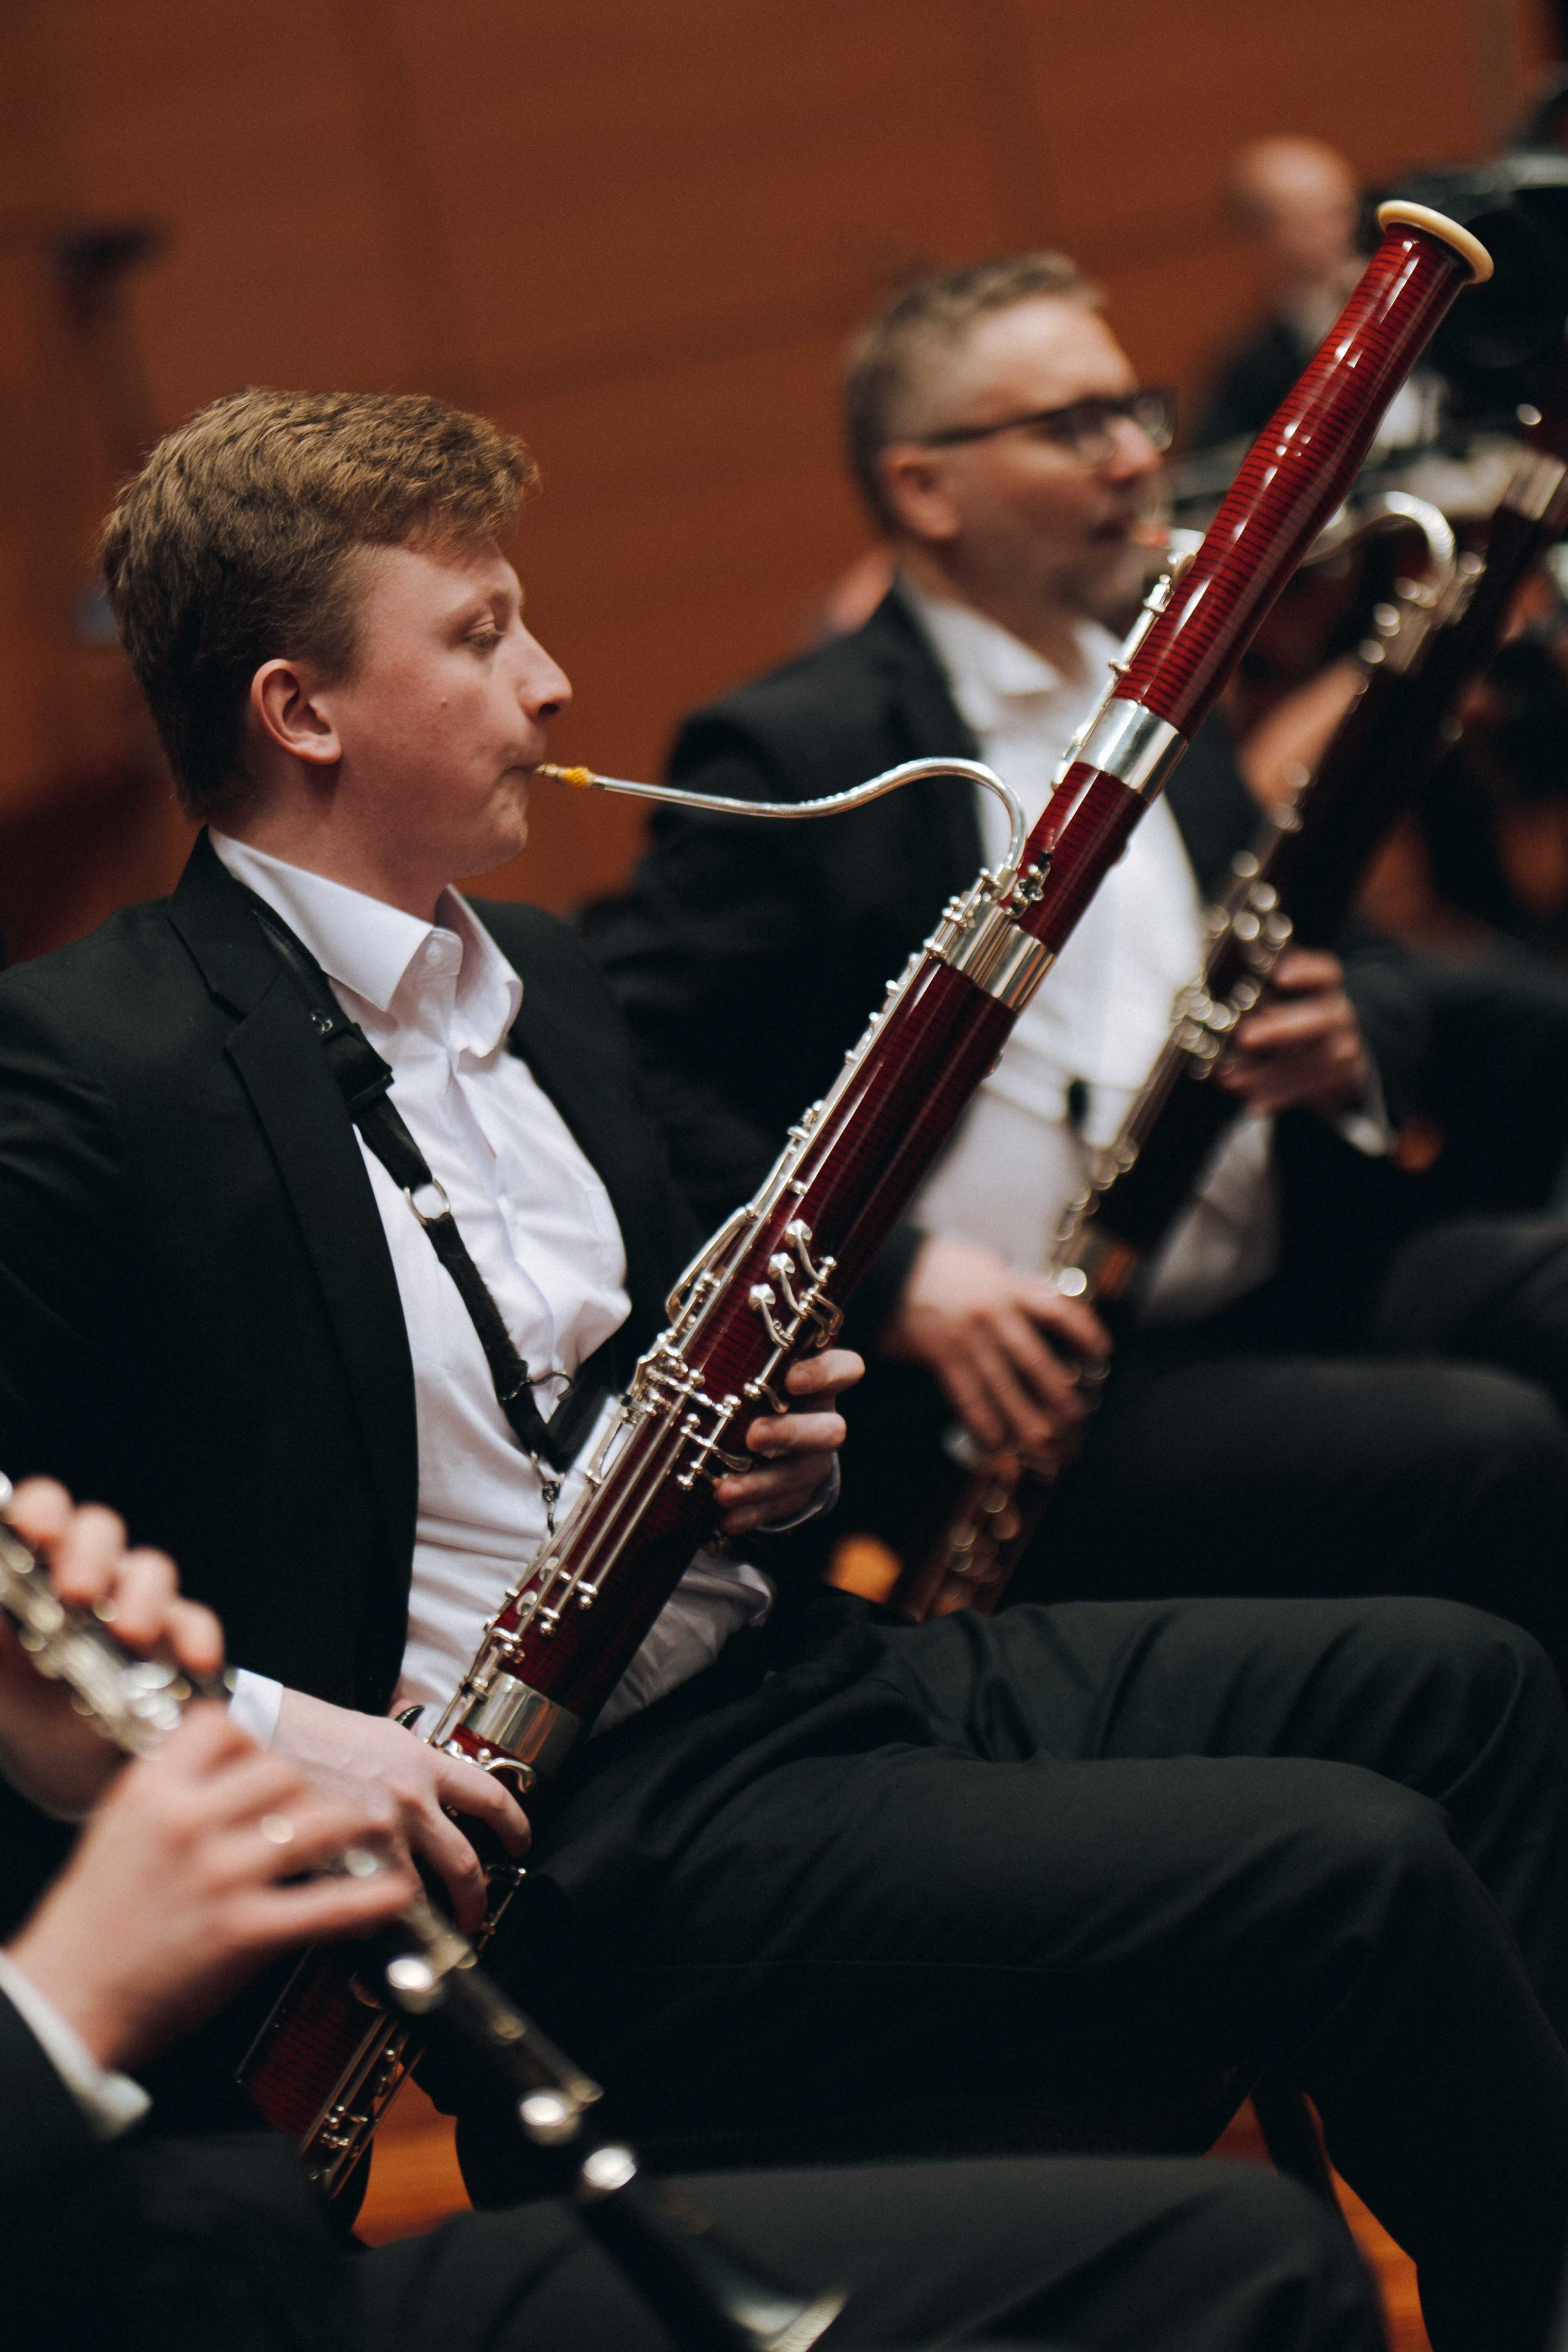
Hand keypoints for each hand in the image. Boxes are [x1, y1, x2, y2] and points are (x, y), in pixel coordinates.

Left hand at [0, 1479, 225, 1815]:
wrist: (80, 1775)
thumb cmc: (29, 1714)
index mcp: (38, 1575)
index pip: (43, 1514)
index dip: (40, 1511)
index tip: (31, 1529)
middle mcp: (93, 1578)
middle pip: (99, 1530)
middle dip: (88, 1553)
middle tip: (75, 1593)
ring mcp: (141, 1606)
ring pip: (150, 1569)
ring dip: (141, 1595)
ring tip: (129, 1634)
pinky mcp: (181, 1643)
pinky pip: (195, 1622)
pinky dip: (196, 1637)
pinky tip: (190, 1662)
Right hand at [5, 1705, 417, 2071]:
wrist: (66, 1997)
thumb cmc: (93, 1918)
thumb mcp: (121, 1827)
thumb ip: (174, 1790)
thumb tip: (229, 1765)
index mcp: (153, 1789)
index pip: (225, 1726)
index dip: (255, 1738)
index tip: (267, 1756)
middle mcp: (189, 1822)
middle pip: (284, 1770)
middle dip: (308, 1788)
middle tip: (315, 1806)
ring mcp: (221, 1876)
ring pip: (318, 1822)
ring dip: (350, 1829)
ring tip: (365, 1836)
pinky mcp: (246, 1932)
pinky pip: (329, 1904)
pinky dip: (374, 1898)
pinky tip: (395, 1892)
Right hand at [271, 1687, 528, 1932]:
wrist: (258, 1730)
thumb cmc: (308, 1731)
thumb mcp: (377, 1735)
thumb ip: (409, 1765)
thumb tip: (428, 1790)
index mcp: (421, 1763)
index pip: (489, 1796)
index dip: (515, 1825)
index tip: (519, 1842)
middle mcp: (409, 1798)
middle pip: (465, 1862)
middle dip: (475, 1899)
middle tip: (474, 1915)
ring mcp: (376, 1833)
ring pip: (419, 1895)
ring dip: (428, 1922)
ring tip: (426, 1936)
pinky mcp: (341, 1860)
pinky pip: (366, 1905)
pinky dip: (369, 1923)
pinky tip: (369, 1932)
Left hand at [715, 1348, 862, 1535]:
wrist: (759, 1433)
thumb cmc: (750, 1387)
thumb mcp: (747, 1365)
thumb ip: (734, 1352)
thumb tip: (685, 1329)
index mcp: (816, 1379)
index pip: (845, 1368)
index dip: (825, 1373)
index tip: (792, 1378)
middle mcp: (821, 1418)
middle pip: (831, 1430)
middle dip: (790, 1434)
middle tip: (753, 1436)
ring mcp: (812, 1459)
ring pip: (802, 1474)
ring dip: (762, 1483)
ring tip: (723, 1491)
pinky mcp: (797, 1493)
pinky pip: (780, 1508)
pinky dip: (752, 1513)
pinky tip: (727, 1519)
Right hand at [882, 1236, 1110, 1456]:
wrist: (890, 1271)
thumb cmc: (938, 1265)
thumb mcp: (983, 1262)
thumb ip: (1012, 1284)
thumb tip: (1040, 1302)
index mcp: (1007, 1286)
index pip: (1057, 1310)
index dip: (1084, 1331)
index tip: (1101, 1350)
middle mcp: (992, 1313)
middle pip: (1035, 1358)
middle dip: (1057, 1390)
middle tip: (1075, 1413)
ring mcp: (966, 1338)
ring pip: (1003, 1385)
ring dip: (1025, 1416)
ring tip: (1043, 1439)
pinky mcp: (941, 1356)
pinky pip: (967, 1396)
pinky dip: (982, 1421)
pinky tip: (995, 1441)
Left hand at [1219, 948, 1370, 1116]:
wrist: (1341, 1057)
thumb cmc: (1299, 1023)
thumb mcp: (1287, 1002)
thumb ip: (1261, 996)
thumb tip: (1210, 996)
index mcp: (1326, 989)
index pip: (1326, 973)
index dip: (1306, 971)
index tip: (1279, 975)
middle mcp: (1339, 1016)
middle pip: (1321, 1019)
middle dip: (1282, 1028)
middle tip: (1245, 1036)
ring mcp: (1344, 1049)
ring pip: (1314, 1062)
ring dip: (1270, 1074)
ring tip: (1233, 1080)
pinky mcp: (1341, 1081)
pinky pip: (1312, 1091)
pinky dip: (1281, 1098)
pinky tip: (1255, 1104)